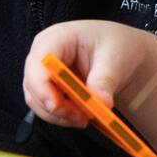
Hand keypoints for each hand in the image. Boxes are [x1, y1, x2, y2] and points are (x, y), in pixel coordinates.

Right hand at [23, 20, 156, 127]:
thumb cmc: (116, 47)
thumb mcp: (114, 60)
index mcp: (56, 37)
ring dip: (59, 115)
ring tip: (86, 118)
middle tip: (82, 118)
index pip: (38, 63)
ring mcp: (43, 71)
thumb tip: (101, 104)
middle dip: (55, 106)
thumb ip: (104, 81)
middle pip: (33, 85)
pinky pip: (46, 108)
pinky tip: (82, 117)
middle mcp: (43, 53)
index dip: (41, 86)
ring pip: (37, 100)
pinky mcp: (49, 87)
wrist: (123, 54)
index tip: (56, 106)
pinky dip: (62, 117)